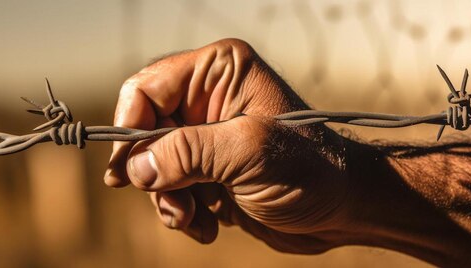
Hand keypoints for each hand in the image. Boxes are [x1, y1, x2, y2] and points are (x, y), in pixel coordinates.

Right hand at [104, 39, 350, 253]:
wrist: (345, 210)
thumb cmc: (311, 169)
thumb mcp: (248, 153)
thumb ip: (187, 153)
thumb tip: (135, 168)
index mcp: (219, 71)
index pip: (147, 88)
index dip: (130, 127)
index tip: (125, 171)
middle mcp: (208, 98)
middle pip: (146, 130)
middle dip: (154, 173)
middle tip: (172, 204)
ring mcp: (207, 136)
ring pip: (154, 165)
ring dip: (168, 199)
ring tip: (193, 219)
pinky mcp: (208, 170)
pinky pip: (171, 188)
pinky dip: (182, 212)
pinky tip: (207, 225)